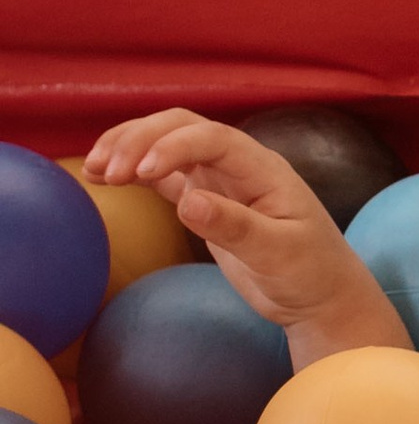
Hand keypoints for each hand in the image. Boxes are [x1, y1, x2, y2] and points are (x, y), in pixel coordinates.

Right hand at [84, 111, 410, 362]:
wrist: (320, 295)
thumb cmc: (309, 272)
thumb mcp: (277, 253)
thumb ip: (234, 227)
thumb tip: (187, 202)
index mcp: (263, 168)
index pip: (211, 138)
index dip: (172, 146)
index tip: (139, 173)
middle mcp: (239, 164)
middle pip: (182, 128)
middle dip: (140, 140)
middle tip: (105, 170)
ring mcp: (220, 179)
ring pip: (167, 144)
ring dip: (130, 149)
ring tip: (94, 170)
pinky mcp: (205, 199)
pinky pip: (164, 174)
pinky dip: (134, 171)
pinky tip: (103, 177)